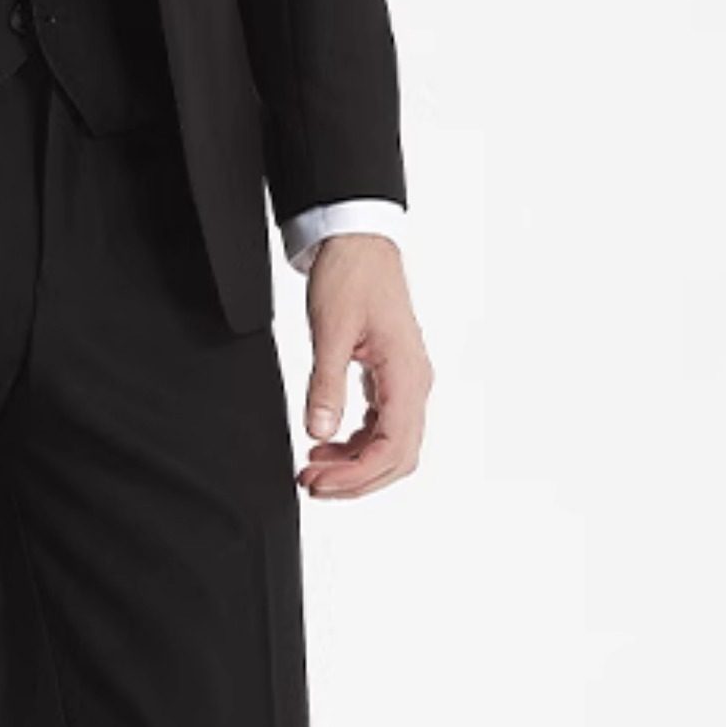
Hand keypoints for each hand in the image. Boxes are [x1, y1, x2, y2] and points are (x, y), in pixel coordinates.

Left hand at [297, 232, 432, 498]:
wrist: (358, 242)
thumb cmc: (351, 276)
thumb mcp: (331, 331)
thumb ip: (326, 384)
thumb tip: (319, 432)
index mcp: (407, 374)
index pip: (393, 448)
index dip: (357, 475)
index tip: (319, 483)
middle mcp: (414, 383)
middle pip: (398, 457)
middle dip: (356, 478)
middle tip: (312, 484)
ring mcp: (405, 381)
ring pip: (391, 445)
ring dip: (355, 464)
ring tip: (312, 468)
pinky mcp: (390, 377)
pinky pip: (382, 425)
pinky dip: (356, 443)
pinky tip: (326, 443)